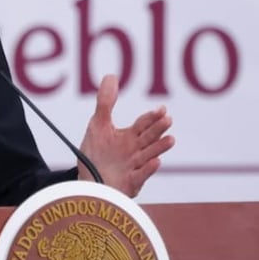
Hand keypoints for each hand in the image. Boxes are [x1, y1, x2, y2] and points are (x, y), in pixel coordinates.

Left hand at [77, 74, 174, 195]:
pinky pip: (140, 177)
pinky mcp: (130, 184)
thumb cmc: (96, 156)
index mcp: (129, 138)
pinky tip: (156, 162)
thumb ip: (106, 102)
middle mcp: (135, 151)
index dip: (152, 117)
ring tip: (170, 139)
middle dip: (157, 129)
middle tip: (167, 119)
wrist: (88, 183)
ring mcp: (134, 168)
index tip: (162, 109)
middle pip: (148, 138)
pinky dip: (148, 170)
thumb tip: (111, 76)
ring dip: (159, 147)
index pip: (143, 124)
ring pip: (149, 155)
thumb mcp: (98, 125)